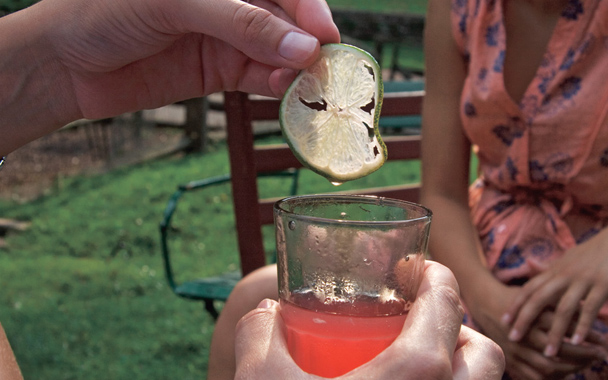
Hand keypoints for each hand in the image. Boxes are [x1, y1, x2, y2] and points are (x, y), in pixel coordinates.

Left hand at [24, 0, 339, 119]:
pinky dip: (275, 85)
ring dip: (295, 67)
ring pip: (277, 50)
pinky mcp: (219, 72)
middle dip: (307, 40)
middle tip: (326, 67)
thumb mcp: (176, 3)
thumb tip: (302, 47)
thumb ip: (241, 21)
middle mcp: (228, 2)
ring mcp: (225, 36)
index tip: (325, 35)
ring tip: (305, 84)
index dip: (307, 6)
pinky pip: (259, 77)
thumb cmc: (106, 11)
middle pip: (285, 17)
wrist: (66, 64)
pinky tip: (285, 91)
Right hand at [234, 261, 504, 379]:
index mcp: (416, 374)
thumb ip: (257, 336)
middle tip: (419, 319)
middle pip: (481, 352)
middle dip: (458, 325)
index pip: (445, 303)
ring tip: (415, 361)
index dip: (434, 275)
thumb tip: (265, 316)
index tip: (416, 269)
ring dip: (459, 367)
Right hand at [468, 283, 604, 378]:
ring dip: (571, 368)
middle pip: (558, 349)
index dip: (586, 333)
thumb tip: (587, 308)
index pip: (564, 326)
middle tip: (600, 354)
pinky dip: (552, 378)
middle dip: (583, 354)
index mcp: (531, 314)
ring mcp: (515, 349)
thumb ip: (558, 302)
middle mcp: (523, 333)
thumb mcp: (536, 295)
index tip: (603, 338)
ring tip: (586, 364)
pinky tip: (565, 372)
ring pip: (548, 366)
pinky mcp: (510, 359)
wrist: (485, 302)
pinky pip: (534, 376)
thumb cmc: (517, 297)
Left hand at [503, 228, 607, 358]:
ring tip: (548, 352)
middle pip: (539, 299)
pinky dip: (582, 326)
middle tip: (513, 338)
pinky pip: (590, 309)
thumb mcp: (566, 258)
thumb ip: (548, 267)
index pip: (529, 289)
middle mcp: (565, 275)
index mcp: (555, 271)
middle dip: (524, 319)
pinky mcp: (602, 285)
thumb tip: (528, 264)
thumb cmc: (590, 252)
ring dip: (555, 332)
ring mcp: (583, 280)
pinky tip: (576, 342)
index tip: (504, 320)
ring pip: (564, 309)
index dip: (516, 304)